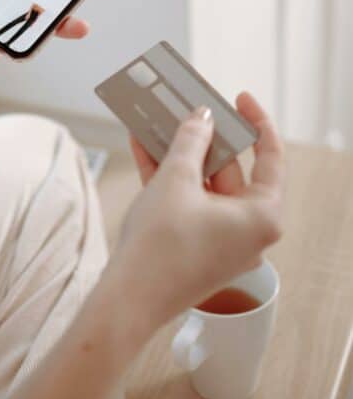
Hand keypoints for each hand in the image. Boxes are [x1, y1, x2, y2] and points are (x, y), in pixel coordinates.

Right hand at [108, 93, 284, 329]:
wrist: (128, 299)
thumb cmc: (161, 243)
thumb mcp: (176, 179)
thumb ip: (191, 141)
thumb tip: (201, 118)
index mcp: (262, 217)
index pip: (270, 159)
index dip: (256, 123)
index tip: (240, 99)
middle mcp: (248, 231)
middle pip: (231, 171)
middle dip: (204, 137)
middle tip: (187, 107)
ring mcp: (221, 242)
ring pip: (204, 185)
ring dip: (179, 153)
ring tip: (159, 120)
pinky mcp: (195, 248)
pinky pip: (188, 202)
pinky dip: (168, 177)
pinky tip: (143, 146)